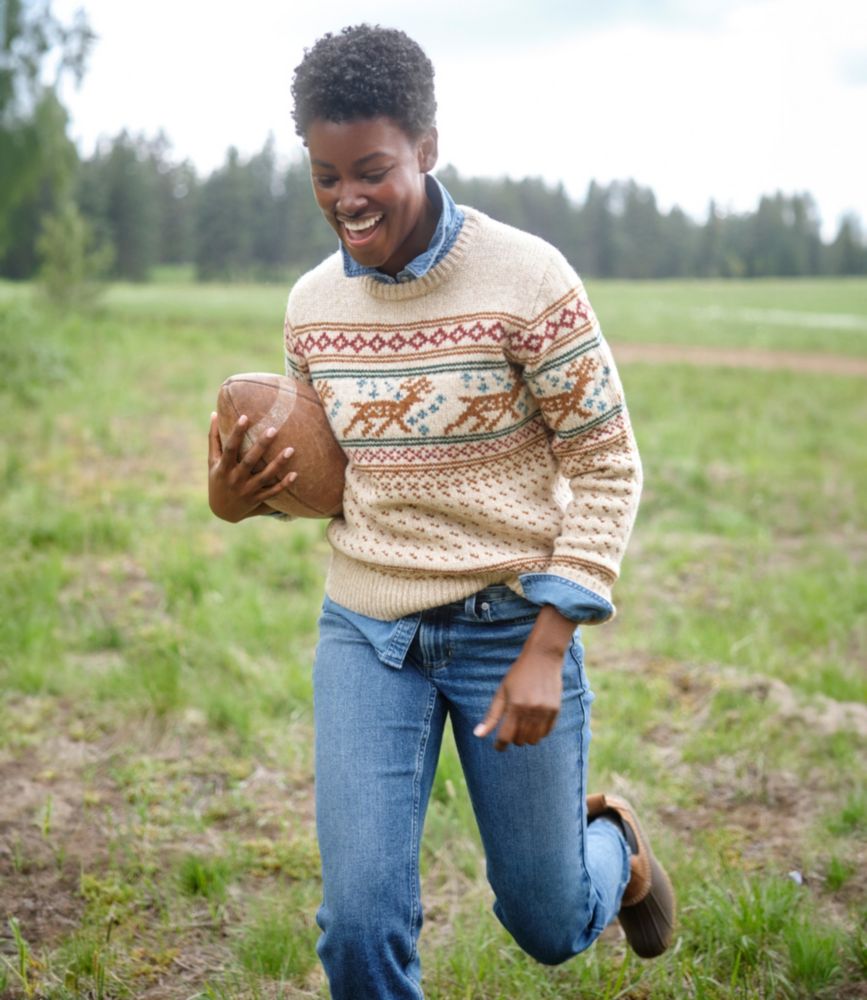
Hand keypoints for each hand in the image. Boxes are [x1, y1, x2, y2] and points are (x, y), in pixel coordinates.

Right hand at [207, 412, 296, 521]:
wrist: (221, 511)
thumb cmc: (217, 479)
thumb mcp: (212, 461)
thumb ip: (214, 438)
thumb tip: (214, 413)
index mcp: (223, 468)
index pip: (230, 448)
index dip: (236, 433)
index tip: (245, 417)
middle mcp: (235, 479)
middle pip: (250, 461)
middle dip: (261, 446)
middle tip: (274, 429)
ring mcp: (247, 490)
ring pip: (265, 476)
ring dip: (278, 464)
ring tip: (291, 449)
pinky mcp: (257, 499)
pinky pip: (273, 492)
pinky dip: (284, 484)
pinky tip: (295, 474)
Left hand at [474, 605, 574, 750]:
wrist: (542, 658)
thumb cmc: (518, 674)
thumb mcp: (501, 692)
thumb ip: (491, 716)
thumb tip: (477, 735)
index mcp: (515, 706)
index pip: (506, 736)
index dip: (500, 745)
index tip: (498, 747)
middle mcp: (531, 711)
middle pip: (520, 740)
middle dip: (513, 739)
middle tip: (510, 731)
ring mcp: (545, 711)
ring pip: (534, 740)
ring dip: (526, 738)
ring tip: (521, 728)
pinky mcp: (556, 710)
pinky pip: (546, 732)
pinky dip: (538, 733)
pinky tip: (533, 723)